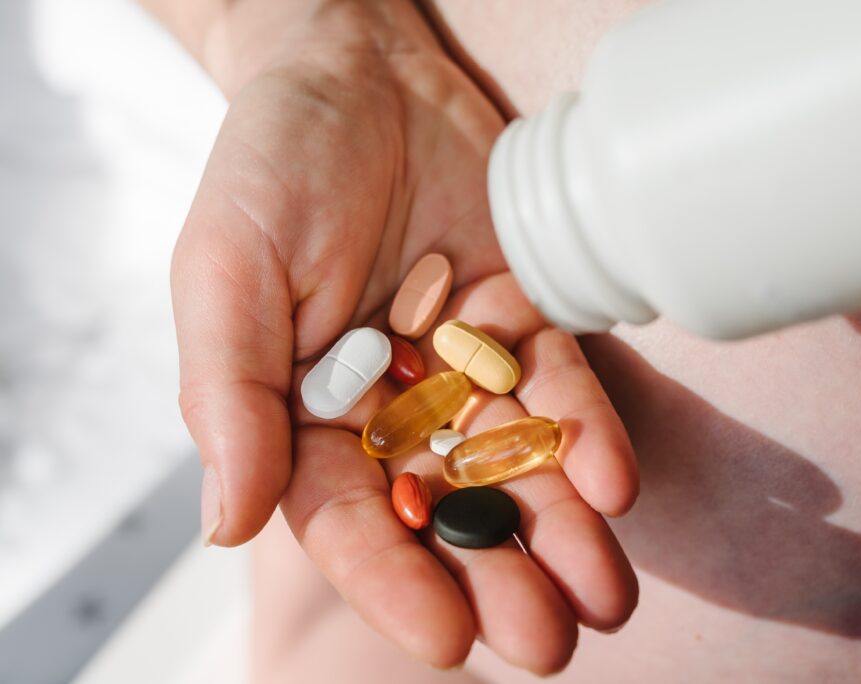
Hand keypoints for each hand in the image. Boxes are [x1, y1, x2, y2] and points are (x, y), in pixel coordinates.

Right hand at [170, 0, 637, 671]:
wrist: (355, 70)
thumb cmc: (269, 166)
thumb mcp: (224, 273)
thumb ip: (228, 397)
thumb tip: (224, 525)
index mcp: (307, 415)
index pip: (349, 521)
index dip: (395, 583)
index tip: (447, 639)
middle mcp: (393, 405)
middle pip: (446, 509)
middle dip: (496, 574)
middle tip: (548, 640)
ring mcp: (465, 365)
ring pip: (515, 462)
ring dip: (560, 528)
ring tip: (603, 594)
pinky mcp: (525, 316)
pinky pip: (560, 383)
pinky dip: (587, 432)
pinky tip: (613, 481)